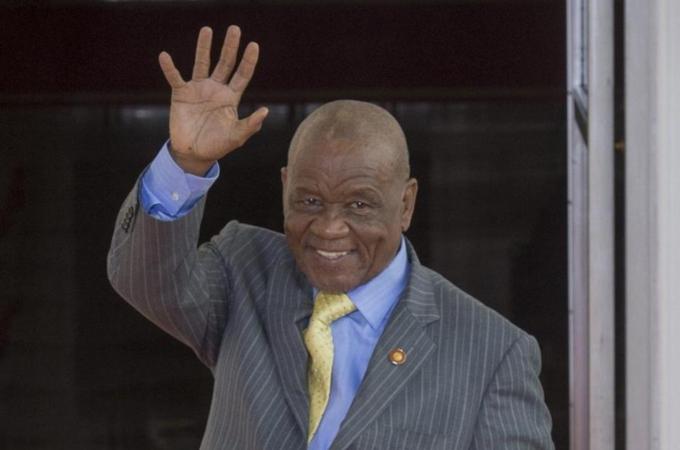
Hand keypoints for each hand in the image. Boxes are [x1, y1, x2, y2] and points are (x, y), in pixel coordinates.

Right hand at [159, 26, 268, 174]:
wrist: (194, 154)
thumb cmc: (217, 146)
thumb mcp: (237, 137)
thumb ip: (250, 125)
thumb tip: (265, 110)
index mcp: (231, 97)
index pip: (242, 74)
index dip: (248, 60)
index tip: (254, 45)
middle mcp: (216, 89)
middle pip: (225, 63)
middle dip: (230, 47)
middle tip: (235, 29)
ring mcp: (198, 90)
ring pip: (202, 63)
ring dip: (204, 47)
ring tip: (207, 29)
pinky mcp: (181, 95)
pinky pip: (175, 78)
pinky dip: (169, 68)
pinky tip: (165, 56)